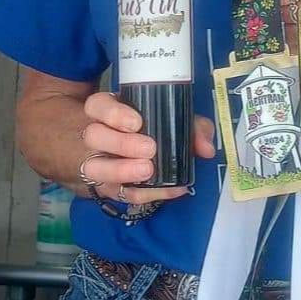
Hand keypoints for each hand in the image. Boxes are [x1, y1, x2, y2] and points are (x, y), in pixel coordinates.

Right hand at [79, 90, 215, 206]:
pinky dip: (146, 194)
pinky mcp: (107, 187)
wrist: (126, 154)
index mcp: (106, 111)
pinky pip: (120, 193)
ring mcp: (97, 163)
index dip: (113, 113)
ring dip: (120, 171)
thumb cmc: (148, 128)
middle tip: (149, 149)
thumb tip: (205, 148)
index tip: (136, 122)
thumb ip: (191, 126)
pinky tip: (169, 191)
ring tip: (147, 171)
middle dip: (121, 143)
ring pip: (94, 168)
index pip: (97, 106)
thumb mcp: (170, 118)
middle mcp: (96, 136)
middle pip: (94, 136)